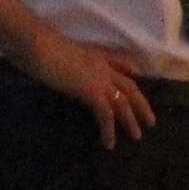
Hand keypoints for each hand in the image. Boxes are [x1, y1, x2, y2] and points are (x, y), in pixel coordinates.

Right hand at [21, 30, 152, 147]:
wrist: (39, 45)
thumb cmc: (40, 46)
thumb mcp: (58, 50)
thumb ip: (65, 59)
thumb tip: (58, 67)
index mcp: (96, 54)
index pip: (120, 61)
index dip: (131, 70)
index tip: (138, 77)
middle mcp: (103, 66)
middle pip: (130, 87)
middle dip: (141, 104)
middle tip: (150, 121)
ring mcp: (100, 79)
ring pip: (124, 102)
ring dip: (131, 121)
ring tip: (137, 136)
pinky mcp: (93, 92)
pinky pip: (107, 114)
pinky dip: (109, 130)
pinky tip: (109, 144)